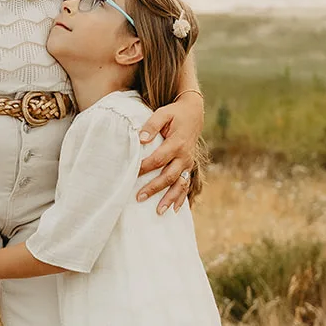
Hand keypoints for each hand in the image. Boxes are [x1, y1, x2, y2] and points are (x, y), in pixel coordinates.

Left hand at [136, 90, 203, 213]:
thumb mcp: (163, 114)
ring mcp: (188, 163)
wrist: (194, 113)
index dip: (145, 167)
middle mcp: (184, 156)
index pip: (158, 159)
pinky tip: (174, 210)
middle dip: (154, 188)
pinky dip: (181, 198)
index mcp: (177, 143)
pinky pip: (186, 185)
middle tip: (139, 197)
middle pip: (169, 176)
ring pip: (180, 185)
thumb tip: (141, 139)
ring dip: (169, 198)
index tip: (132, 173)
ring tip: (159, 211)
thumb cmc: (174, 114)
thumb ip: (151, 125)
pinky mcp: (188, 167)